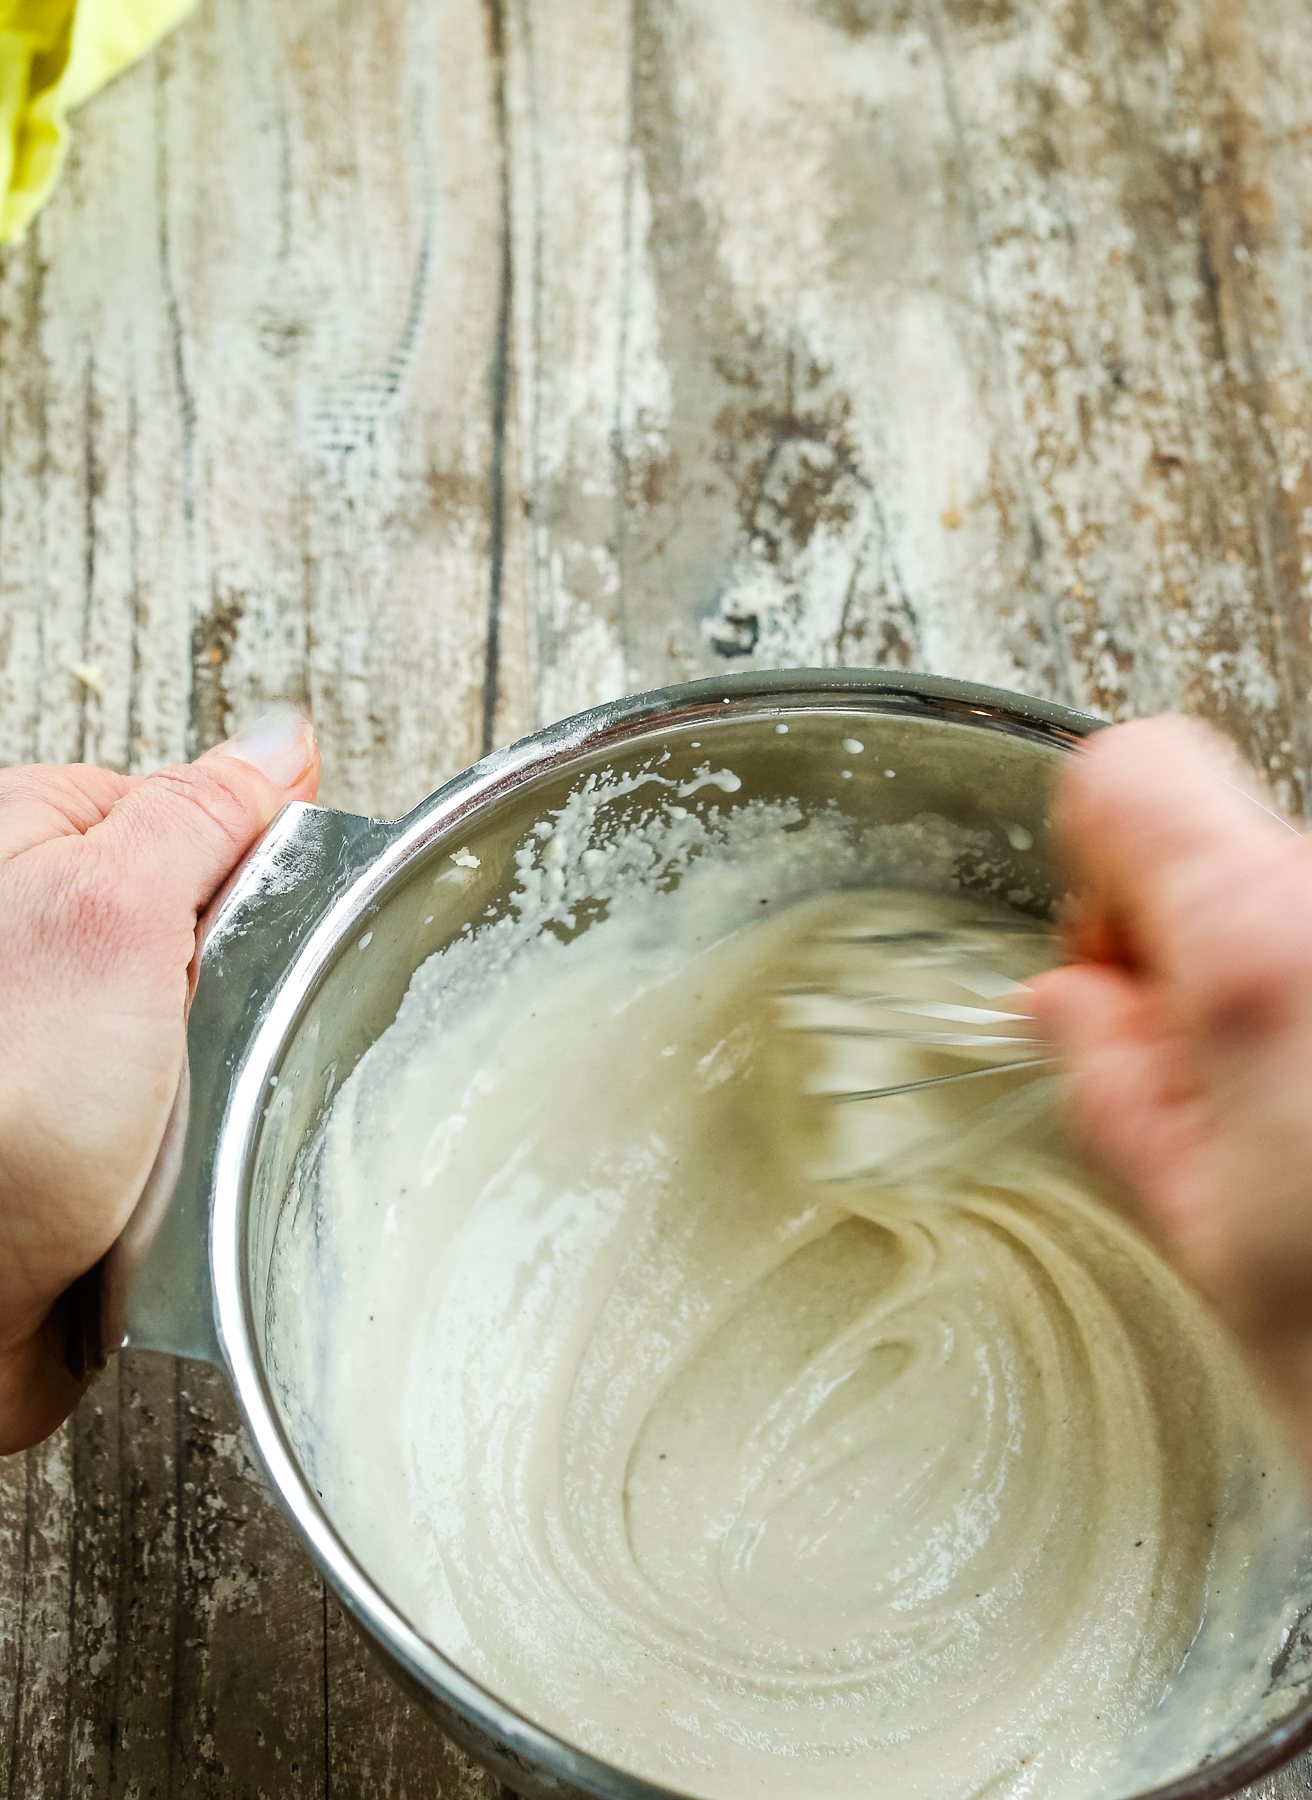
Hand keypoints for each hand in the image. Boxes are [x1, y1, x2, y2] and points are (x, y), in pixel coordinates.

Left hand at [0, 707, 319, 1453]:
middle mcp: (36, 931)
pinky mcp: (91, 1120)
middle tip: (206, 1032)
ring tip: (179, 1114)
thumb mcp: (108, 913)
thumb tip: (276, 743)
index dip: (251, 867)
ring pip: (217, 1017)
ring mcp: (66, 1032)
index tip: (256, 925)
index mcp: (23, 842)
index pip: (194, 808)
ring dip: (228, 1069)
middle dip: (242, 979)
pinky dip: (209, 1131)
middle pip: (214, 916)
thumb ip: (198, 815)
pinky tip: (174, 1157)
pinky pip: (200, 1099)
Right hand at [1029, 717, 1311, 1469]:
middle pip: (1235, 840)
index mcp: (1266, 951)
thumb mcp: (1205, 1238)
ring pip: (1308, 900)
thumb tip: (1074, 1010)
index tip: (1112, 966)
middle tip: (1217, 1095)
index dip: (1095, 864)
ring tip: (1311, 1138)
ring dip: (1289, 987)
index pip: (1128, 774)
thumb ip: (1117, 1086)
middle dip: (1197, 949)